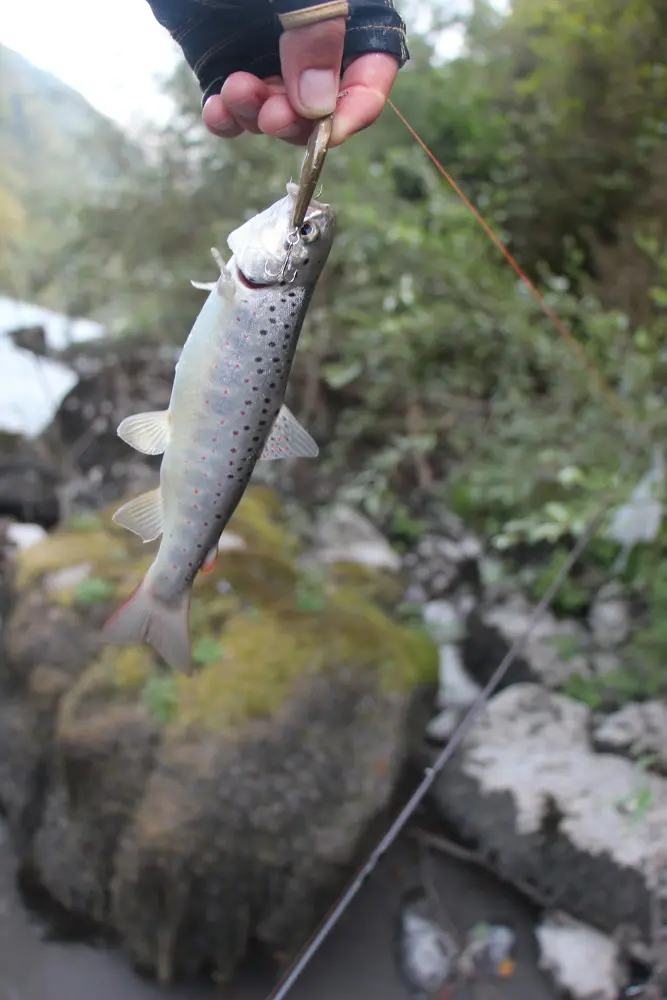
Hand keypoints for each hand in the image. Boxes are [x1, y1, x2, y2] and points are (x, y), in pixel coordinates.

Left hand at [202, 18, 397, 147]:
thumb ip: (314, 32)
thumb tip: (319, 106)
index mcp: (346, 11)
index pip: (370, 71)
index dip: (356, 106)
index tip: (330, 131)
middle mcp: (311, 37)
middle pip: (322, 104)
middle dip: (297, 119)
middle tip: (272, 115)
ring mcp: (267, 50)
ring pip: (277, 110)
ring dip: (259, 116)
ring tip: (237, 93)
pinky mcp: (224, 58)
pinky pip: (233, 106)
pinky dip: (226, 117)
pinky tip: (217, 109)